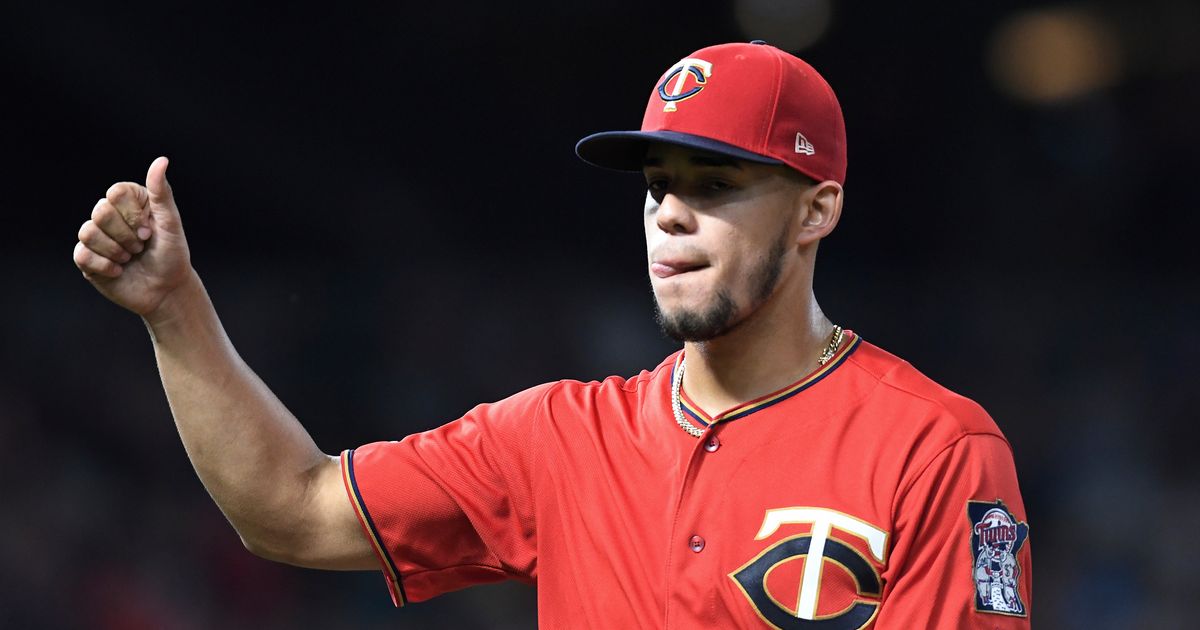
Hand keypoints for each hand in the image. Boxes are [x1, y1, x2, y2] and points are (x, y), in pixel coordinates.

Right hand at [73, 157, 194, 317]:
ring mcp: (96, 237)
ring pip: (88, 232)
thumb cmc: (172, 255)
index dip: (132, 214)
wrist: (166, 290)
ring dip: (116, 250)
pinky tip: (118, 271)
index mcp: (130, 202)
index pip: (115, 192)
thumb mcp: (171, 223)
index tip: (149, 230)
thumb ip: (162, 192)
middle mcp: (110, 216)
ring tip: (130, 258)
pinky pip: (82, 254)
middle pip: (100, 212)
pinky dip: (105, 265)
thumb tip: (161, 160)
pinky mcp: (87, 259)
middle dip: (126, 235)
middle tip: (141, 246)